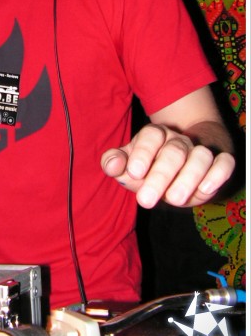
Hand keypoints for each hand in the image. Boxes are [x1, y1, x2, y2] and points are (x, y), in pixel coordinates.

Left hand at [101, 123, 234, 207]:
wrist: (179, 167)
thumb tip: (111, 165)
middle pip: (174, 151)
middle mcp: (178, 141)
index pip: (151, 136)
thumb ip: (114, 163)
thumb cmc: (147, 167)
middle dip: (160, 175)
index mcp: (154, 136)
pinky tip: (206, 189)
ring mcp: (199, 151)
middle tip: (145, 200)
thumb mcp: (127, 165)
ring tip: (174, 200)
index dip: (143, 153)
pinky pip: (225, 162)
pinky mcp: (219, 164)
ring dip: (189, 177)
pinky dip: (219, 174)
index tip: (133, 173)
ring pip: (201, 156)